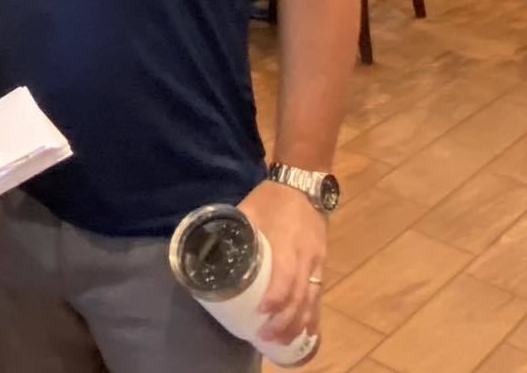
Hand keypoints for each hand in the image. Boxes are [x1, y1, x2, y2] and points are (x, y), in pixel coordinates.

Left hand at [236, 180, 326, 346]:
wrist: (303, 184)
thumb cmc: (271, 198)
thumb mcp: (248, 210)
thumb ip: (232, 229)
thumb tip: (206, 248)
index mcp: (286, 242)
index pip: (285, 275)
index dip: (275, 296)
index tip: (261, 312)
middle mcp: (304, 256)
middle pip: (299, 295)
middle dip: (284, 320)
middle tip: (266, 337)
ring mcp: (315, 262)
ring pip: (311, 299)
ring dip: (298, 323)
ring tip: (282, 341)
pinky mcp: (320, 264)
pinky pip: (318, 294)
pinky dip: (313, 316)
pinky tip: (307, 333)